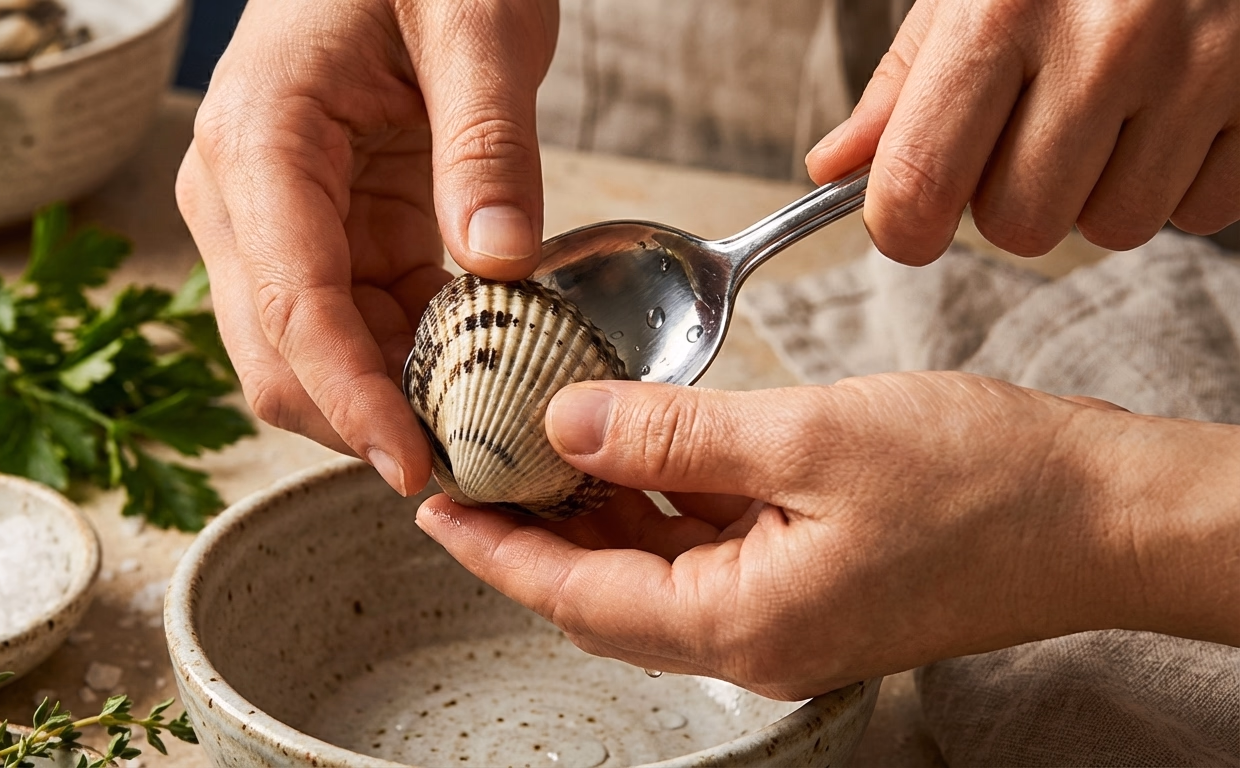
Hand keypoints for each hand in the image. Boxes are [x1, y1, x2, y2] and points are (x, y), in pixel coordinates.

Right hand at [176, 0, 556, 493]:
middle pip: (281, 357)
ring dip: (393, 402)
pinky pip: (359, 325)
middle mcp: (245, 195)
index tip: (413, 468)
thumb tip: (500, 264)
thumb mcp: (475, 22)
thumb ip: (486, 141)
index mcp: (260, 142)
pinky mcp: (326, 235)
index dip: (351, 402)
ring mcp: (278, 222)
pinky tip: (481, 372)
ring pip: (316, 357)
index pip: (291, 305)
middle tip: (472, 464)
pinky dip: (413, 363)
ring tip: (489, 428)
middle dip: (365, 421)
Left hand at [416, 372, 1239, 698]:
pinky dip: (664, 499)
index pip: (577, 596)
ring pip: (653, 567)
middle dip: (535, 530)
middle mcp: (754, 635)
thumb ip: (674, 436)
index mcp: (742, 622)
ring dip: (598, 510)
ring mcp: (785, 612)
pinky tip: (644, 445)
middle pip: (604, 590)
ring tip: (546, 443)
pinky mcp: (813, 578)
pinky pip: (708, 546)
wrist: (1099, 511)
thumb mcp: (808, 439)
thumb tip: (567, 426)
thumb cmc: (980, 482)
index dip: (498, 550)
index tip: (436, 508)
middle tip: (478, 465)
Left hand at [807, 0, 1239, 263]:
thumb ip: (904, 83)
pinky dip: (1178, 182)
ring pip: (1114, 228)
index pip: (920, 184)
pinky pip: (1201, 212)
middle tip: (1032, 134)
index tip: (909, 218)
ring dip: (1099, 193)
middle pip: (1020, 224)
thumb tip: (835, 169)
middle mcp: (1104, 40)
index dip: (902, 226)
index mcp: (1003, 10)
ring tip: (1110, 114)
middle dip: (1013, 200)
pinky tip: (1170, 114)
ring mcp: (1198, 67)